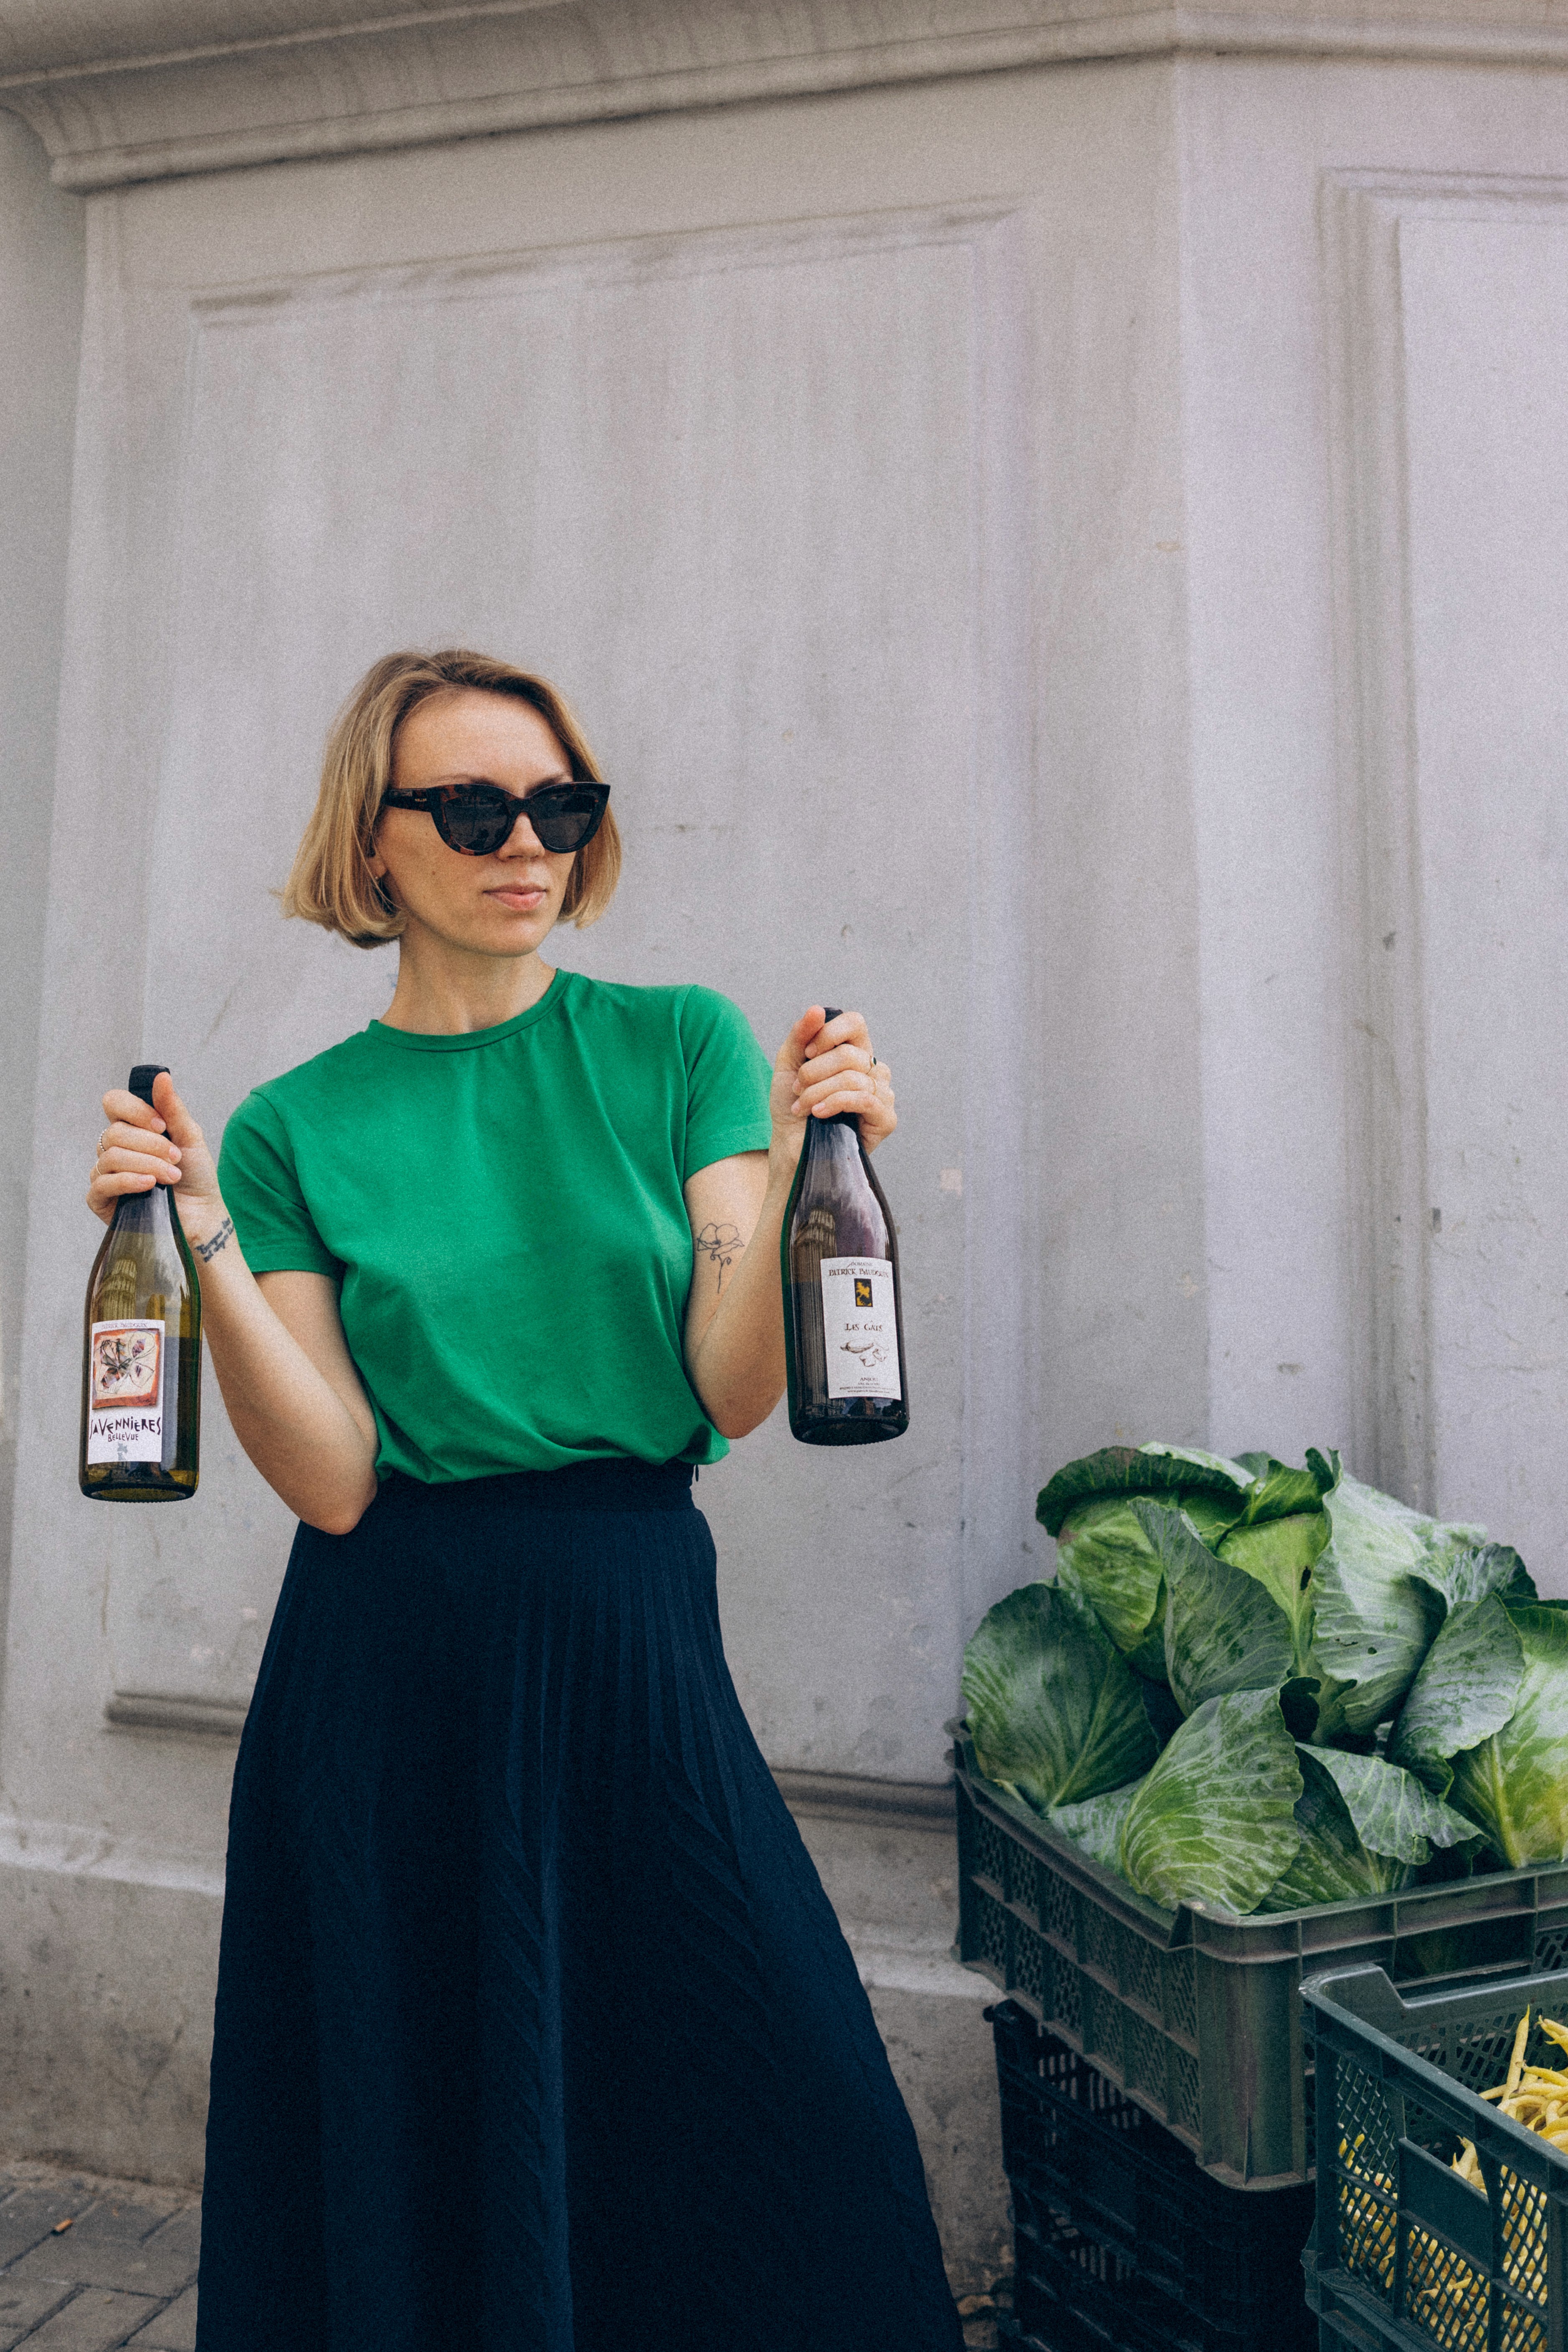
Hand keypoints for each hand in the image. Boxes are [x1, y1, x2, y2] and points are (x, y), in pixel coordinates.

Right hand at [87, 1072, 228, 1248]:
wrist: (202, 1214)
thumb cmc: (196, 1175)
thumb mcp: (189, 1137)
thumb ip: (172, 1108)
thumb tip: (161, 1076)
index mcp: (132, 1127)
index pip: (113, 1102)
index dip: (136, 1111)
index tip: (163, 1126)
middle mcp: (114, 1147)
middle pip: (115, 1132)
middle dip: (151, 1145)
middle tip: (176, 1158)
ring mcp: (105, 1173)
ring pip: (111, 1157)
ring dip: (147, 1165)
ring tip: (172, 1176)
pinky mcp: (101, 1199)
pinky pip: (102, 1184)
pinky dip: (128, 1181)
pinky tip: (149, 1185)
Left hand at [770, 1007, 896, 1165]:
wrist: (791, 1146)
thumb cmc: (791, 1106)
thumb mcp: (789, 1065)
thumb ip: (801, 1035)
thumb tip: (817, 1009)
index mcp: (854, 1052)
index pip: (855, 1023)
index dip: (829, 1033)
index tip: (807, 1054)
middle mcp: (873, 1069)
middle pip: (848, 1054)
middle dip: (814, 1072)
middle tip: (797, 1089)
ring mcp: (883, 1093)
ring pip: (853, 1077)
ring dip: (817, 1092)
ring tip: (802, 1106)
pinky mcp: (886, 1118)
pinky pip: (864, 1098)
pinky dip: (834, 1103)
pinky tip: (818, 1114)